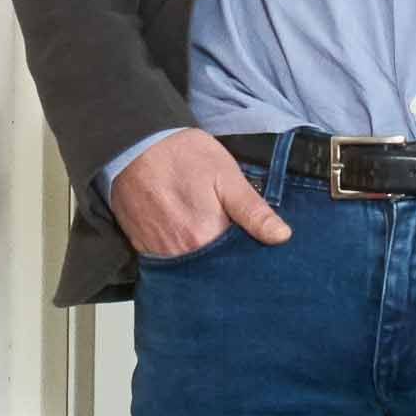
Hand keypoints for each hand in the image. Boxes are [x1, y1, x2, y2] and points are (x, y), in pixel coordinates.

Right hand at [111, 128, 291, 260]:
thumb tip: (282, 236)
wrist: (133, 144)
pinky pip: (167, 263)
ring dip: (203, 262)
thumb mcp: (227, 176)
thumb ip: (253, 210)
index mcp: (205, 237)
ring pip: (189, 269)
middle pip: (211, 271)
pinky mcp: (141, 247)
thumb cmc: (182, 155)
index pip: (237, 263)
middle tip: (234, 241)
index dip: (249, 257)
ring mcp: (158, 253)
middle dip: (226, 264)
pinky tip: (189, 240)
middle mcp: (180, 253)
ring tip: (213, 242)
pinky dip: (181, 257)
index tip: (258, 249)